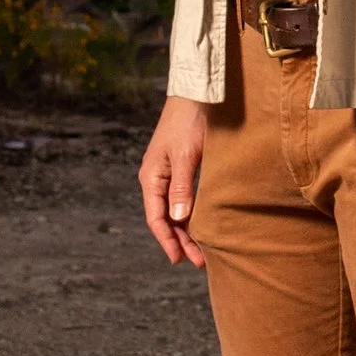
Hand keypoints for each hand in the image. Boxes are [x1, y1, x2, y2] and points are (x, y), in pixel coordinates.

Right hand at [139, 96, 208, 266]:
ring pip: (176, 210)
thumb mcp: (186, 155)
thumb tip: (178, 218)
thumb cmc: (190, 121)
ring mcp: (169, 173)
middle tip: (199, 262)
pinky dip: (193, 214)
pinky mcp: (182, 167)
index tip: (179, 260)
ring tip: (203, 250)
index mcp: (152, 176)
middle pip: (166, 218)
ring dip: (188, 230)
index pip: (156, 217)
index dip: (167, 241)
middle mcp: (157, 178)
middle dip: (181, 241)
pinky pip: (184, 198)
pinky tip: (204, 224)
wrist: (196, 93)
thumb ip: (182, 187)